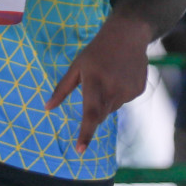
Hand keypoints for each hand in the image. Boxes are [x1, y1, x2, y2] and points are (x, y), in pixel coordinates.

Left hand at [45, 11, 149, 154]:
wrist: (127, 35)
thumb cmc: (96, 51)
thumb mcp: (76, 66)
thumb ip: (62, 89)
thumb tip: (47, 107)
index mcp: (95, 82)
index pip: (90, 113)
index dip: (85, 133)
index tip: (80, 150)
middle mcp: (113, 89)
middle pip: (100, 114)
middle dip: (94, 108)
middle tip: (95, 85)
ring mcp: (128, 91)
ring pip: (112, 108)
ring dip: (107, 99)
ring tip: (109, 76)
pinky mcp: (138, 91)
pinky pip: (124, 101)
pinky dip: (119, 94)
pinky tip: (120, 76)